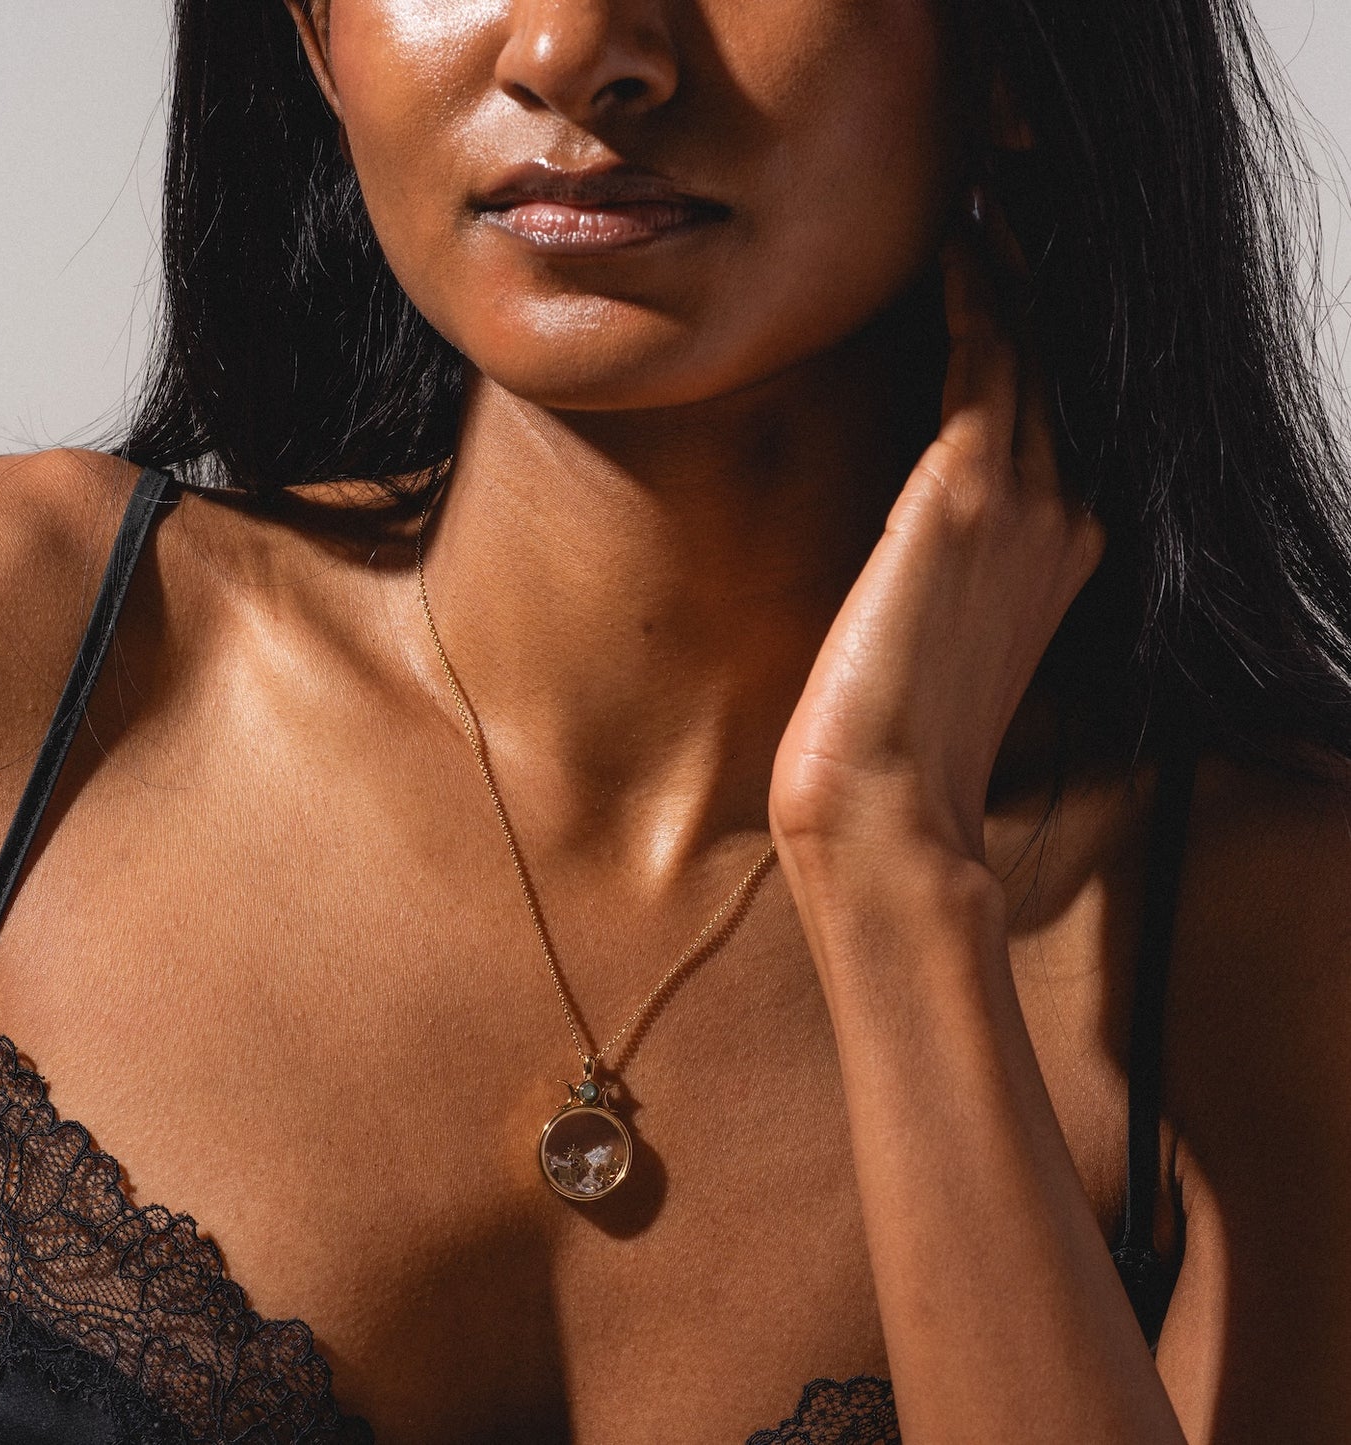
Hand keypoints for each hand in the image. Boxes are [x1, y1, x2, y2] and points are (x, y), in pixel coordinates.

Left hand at [769, 197, 1105, 865]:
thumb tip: (910, 551)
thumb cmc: (896, 742)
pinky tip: (958, 241)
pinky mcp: (966, 497)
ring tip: (986, 197)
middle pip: (1062, 368)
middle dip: (1038, 285)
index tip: (1010, 277)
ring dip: (1014, 267)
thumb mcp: (941, 646)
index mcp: (1061, 557)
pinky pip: (986, 361)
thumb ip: (949, 578)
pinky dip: (978, 292)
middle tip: (1007, 204)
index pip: (1059, 419)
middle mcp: (1065, 520)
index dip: (1041, 340)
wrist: (884, 807)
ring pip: (1035, 349)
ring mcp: (1027, 506)